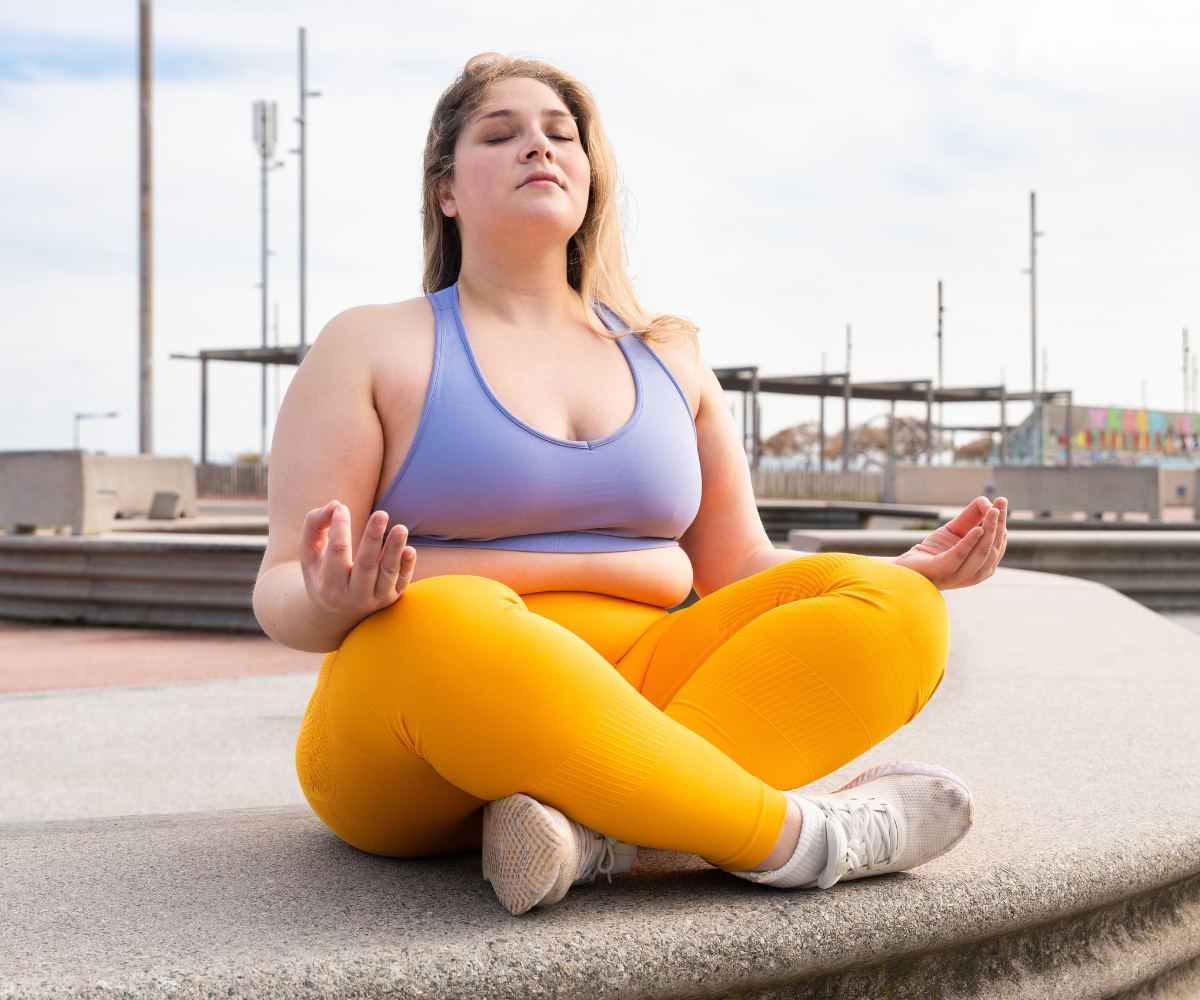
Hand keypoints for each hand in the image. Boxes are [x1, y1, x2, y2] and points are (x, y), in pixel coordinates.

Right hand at [300, 500, 416, 624]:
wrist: (337, 612)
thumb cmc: (321, 574)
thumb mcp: (310, 554)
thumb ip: (314, 526)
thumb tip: (336, 505)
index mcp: (330, 588)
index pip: (337, 552)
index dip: (340, 527)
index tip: (341, 507)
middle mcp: (354, 598)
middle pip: (366, 565)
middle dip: (373, 538)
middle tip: (381, 513)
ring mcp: (376, 600)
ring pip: (388, 573)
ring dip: (395, 549)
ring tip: (401, 528)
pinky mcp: (393, 597)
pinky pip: (403, 581)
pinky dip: (408, 565)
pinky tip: (410, 549)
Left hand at [894, 496, 1007, 590]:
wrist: (907, 568)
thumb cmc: (932, 551)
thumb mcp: (955, 531)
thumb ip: (972, 517)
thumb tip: (987, 501)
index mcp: (982, 567)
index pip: (998, 544)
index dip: (1002, 523)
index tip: (1002, 501)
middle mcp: (975, 575)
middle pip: (993, 547)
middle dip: (999, 523)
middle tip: (1002, 502)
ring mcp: (959, 576)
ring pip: (981, 552)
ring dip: (989, 530)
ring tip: (993, 511)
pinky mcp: (943, 570)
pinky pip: (960, 555)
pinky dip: (970, 542)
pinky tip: (977, 529)